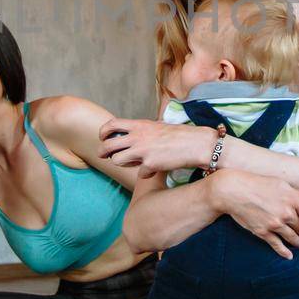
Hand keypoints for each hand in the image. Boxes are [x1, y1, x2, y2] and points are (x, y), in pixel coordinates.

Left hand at [98, 117, 213, 177]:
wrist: (196, 144)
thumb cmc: (180, 135)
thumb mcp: (158, 126)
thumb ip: (143, 130)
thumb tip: (133, 135)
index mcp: (140, 125)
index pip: (112, 124)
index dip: (103, 132)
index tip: (103, 138)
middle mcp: (138, 137)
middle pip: (108, 145)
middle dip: (103, 152)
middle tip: (104, 156)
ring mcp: (143, 151)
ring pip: (117, 160)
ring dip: (123, 163)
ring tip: (133, 162)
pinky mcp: (150, 164)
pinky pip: (140, 173)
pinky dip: (147, 173)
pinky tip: (155, 168)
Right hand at [205, 168, 298, 259]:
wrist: (234, 191)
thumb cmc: (258, 184)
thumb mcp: (281, 184)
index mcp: (293, 199)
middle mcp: (286, 213)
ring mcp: (275, 224)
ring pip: (292, 238)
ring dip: (296, 242)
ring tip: (297, 242)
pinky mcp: (263, 232)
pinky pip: (278, 246)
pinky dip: (285, 252)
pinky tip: (289, 256)